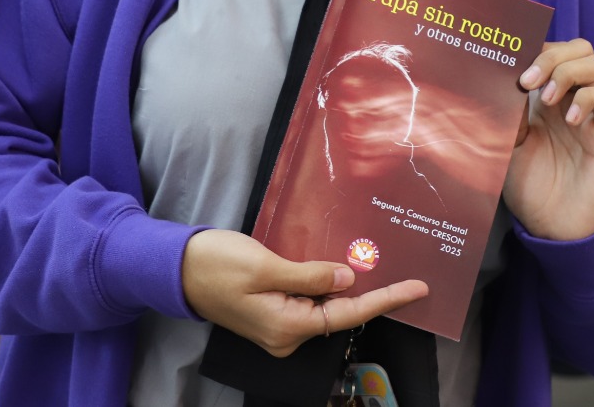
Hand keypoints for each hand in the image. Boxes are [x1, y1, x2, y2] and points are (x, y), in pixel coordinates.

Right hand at [181, 229, 427, 357]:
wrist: (176, 269)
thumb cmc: (217, 265)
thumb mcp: (266, 265)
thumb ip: (309, 275)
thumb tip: (348, 281)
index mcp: (288, 325)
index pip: (348, 314)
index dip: (386, 300)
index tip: (417, 289)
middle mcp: (287, 334)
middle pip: (339, 312)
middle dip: (369, 290)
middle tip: (401, 268)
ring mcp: (278, 326)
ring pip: (323, 306)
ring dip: (344, 286)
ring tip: (371, 261)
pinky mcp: (271, 312)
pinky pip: (307, 301)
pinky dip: (324, 285)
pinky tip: (336, 267)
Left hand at [504, 39, 593, 240]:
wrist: (554, 228)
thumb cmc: (529, 188)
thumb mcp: (505, 146)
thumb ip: (504, 113)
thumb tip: (493, 81)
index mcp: (543, 98)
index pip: (550, 52)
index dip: (534, 49)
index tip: (510, 62)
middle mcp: (570, 100)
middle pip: (578, 48)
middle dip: (552, 55)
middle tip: (527, 81)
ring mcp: (592, 114)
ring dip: (569, 72)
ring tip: (547, 99)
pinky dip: (588, 99)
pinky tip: (570, 120)